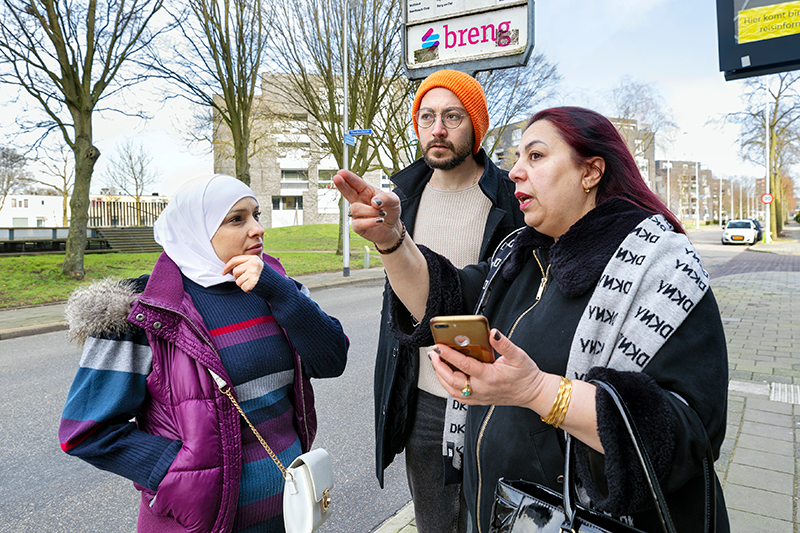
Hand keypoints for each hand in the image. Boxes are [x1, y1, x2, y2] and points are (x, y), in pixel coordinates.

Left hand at [222, 255, 263, 292]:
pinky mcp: (254, 282)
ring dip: (242, 284)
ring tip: (251, 283)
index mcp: (253, 258)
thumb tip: (227, 270)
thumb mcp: (254, 266)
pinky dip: (247, 289)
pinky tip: (253, 287)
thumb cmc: (262, 276)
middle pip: (235, 271)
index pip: (235, 260)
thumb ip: (244, 264)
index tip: (223, 272)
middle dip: (238, 277)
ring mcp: (254, 272)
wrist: (276, 285)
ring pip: (238, 281)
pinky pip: (243, 287)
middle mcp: (253, 264)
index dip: (227, 266)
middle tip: (246, 279)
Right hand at [333, 169, 401, 247]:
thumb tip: (374, 202)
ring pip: (356, 209)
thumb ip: (386, 198)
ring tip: (382, 214)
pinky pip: (358, 224)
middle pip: (347, 192)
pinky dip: (369, 222)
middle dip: (342, 185)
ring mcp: (357, 214)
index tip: (341, 172)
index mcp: (366, 191)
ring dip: (370, 211)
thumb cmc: (391, 210)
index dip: (349, 177)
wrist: (392, 227)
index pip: (356, 183)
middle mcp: (359, 201)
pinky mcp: (358, 226)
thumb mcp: (394, 200)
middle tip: (337, 178)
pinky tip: (378, 221)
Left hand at [430, 329, 544, 407]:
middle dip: (439, 367)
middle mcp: (482, 389)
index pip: (464, 365)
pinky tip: (446, 376)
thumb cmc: (526, 375)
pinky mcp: (479, 400)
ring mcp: (480, 397)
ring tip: (437, 362)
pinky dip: (448, 386)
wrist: (533, 393)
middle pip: (453, 381)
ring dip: (441, 377)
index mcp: (490, 377)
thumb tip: (492, 333)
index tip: (439, 346)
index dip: (449, 355)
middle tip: (434, 354)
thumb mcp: (518, 355)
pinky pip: (459, 397)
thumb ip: (504, 344)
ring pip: (453, 390)